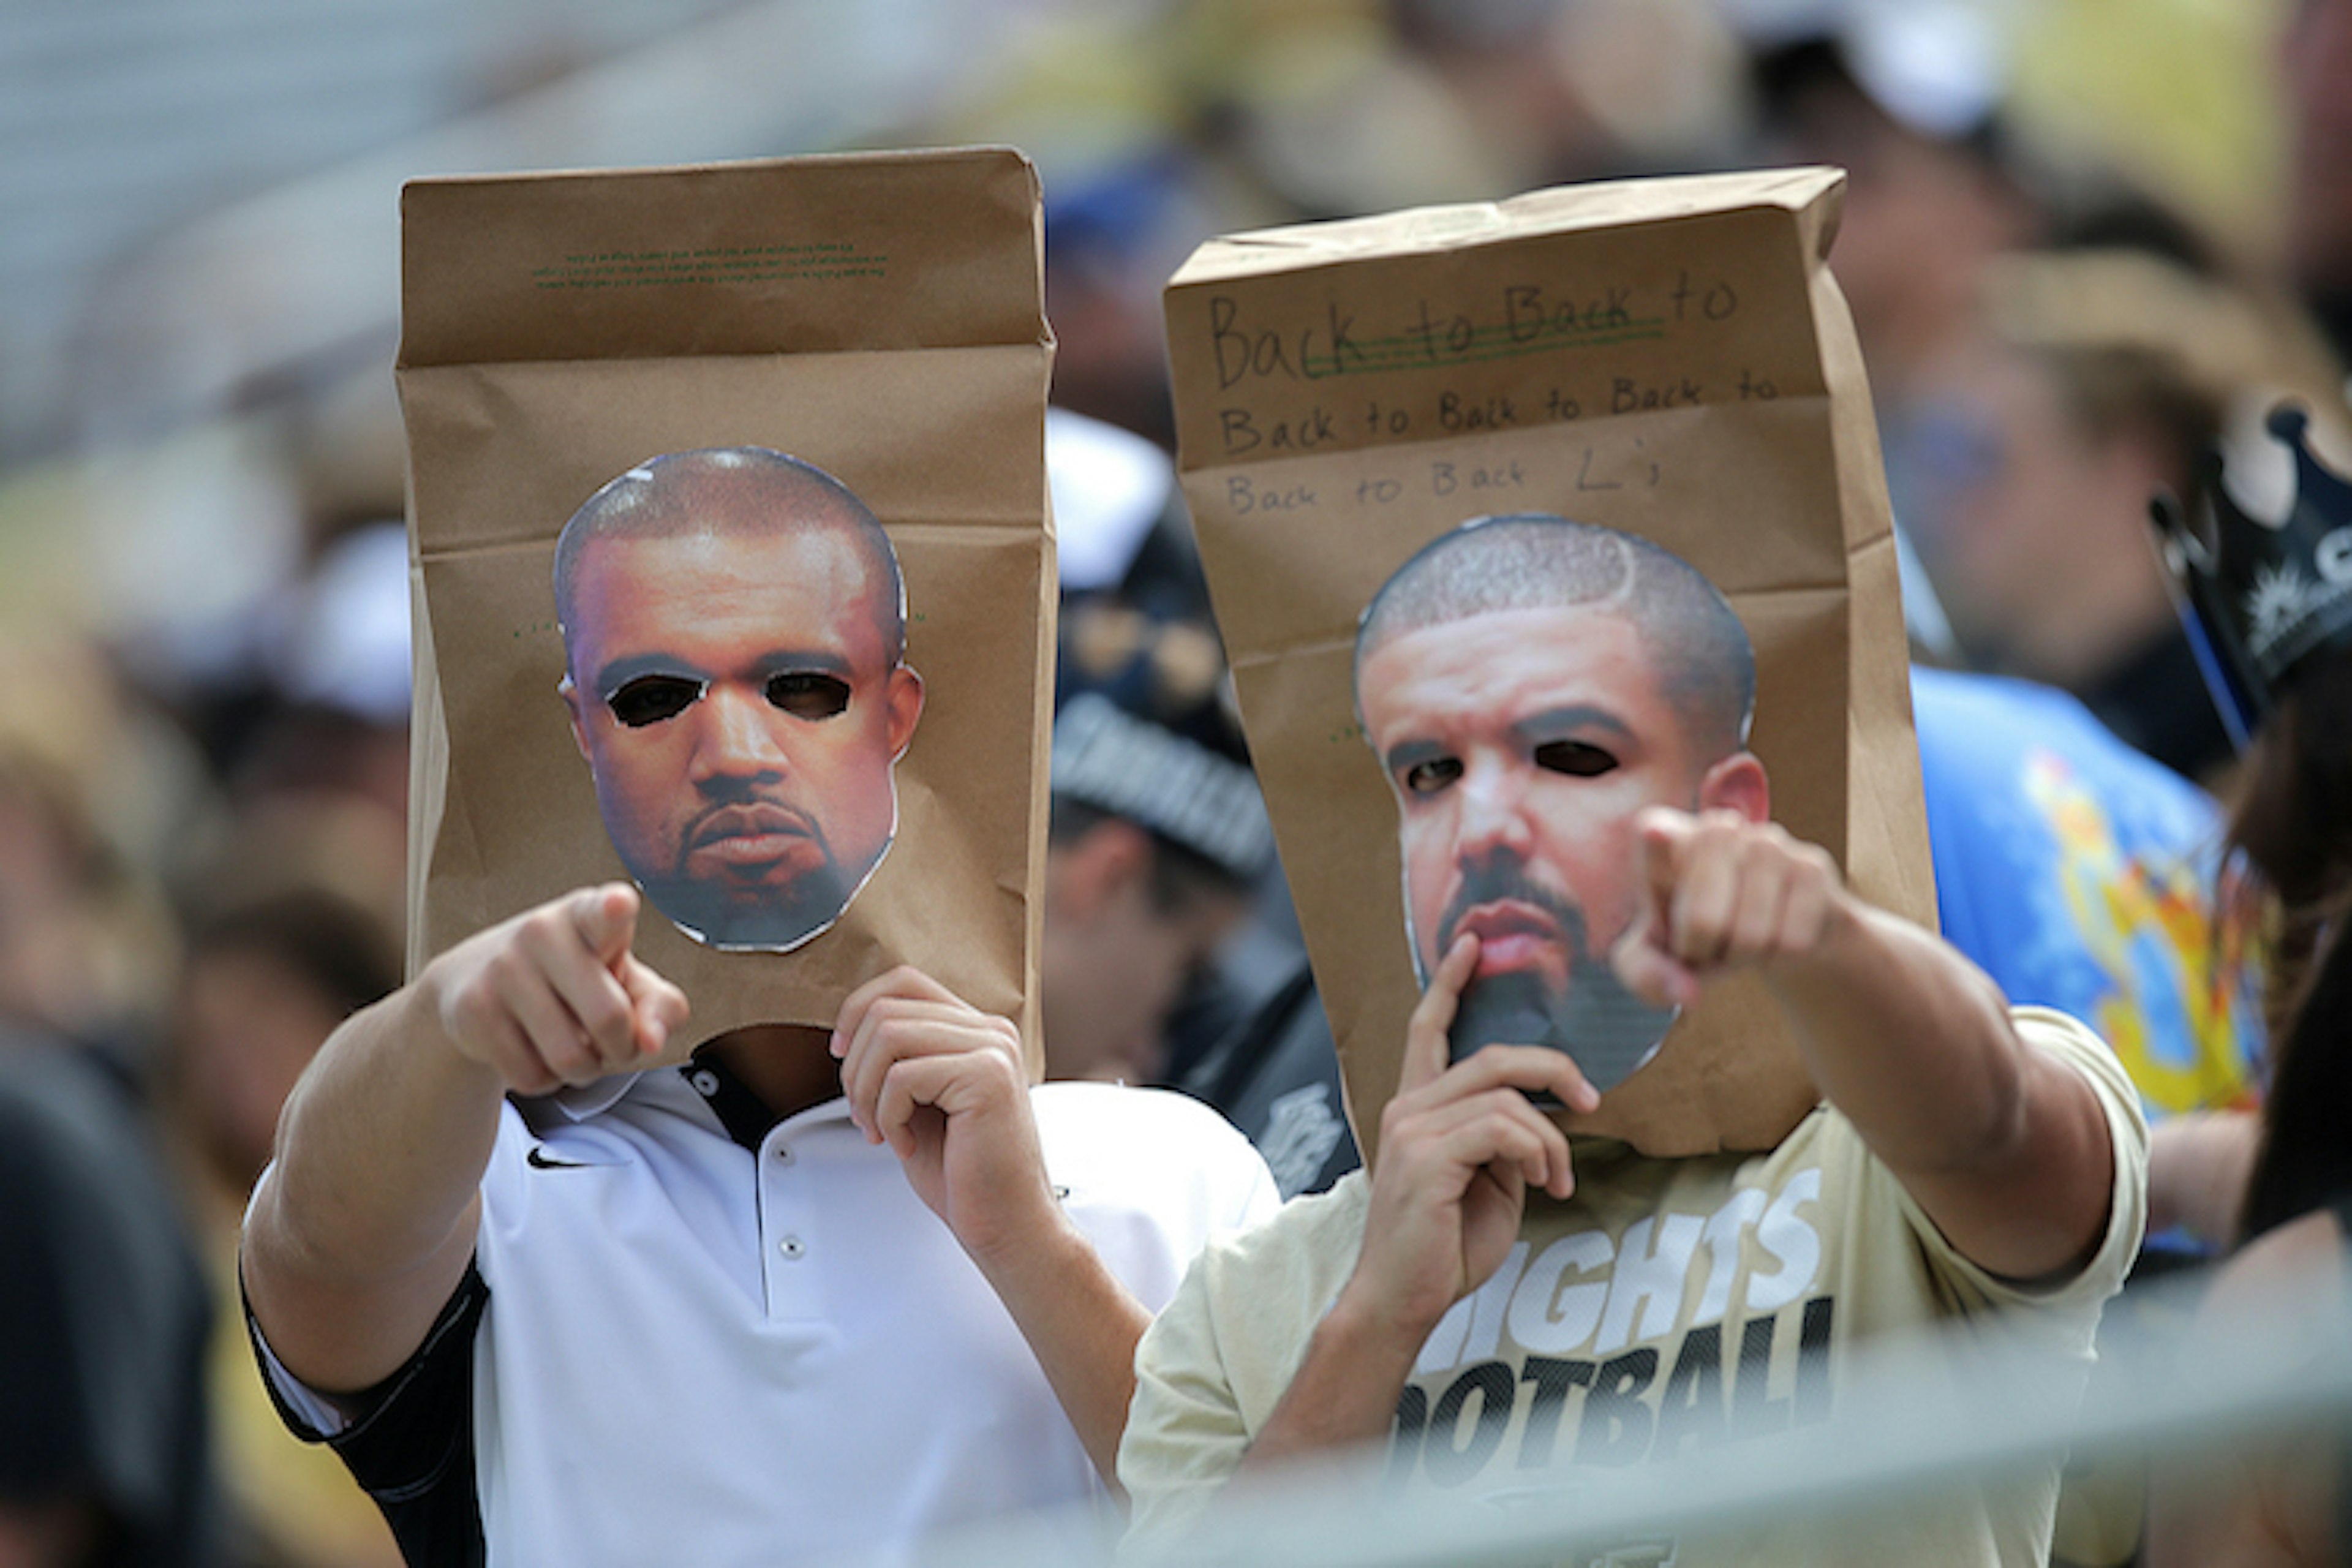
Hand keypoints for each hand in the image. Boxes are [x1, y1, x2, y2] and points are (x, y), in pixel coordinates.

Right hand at [422, 884, 689, 1094]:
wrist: (475, 979)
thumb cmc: (573, 977)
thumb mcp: (625, 981)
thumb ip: (659, 1008)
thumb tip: (651, 1043)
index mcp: (589, 914)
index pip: (604, 910)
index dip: (615, 908)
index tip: (620, 904)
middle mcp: (543, 931)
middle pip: (609, 1018)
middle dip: (621, 1049)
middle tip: (611, 1040)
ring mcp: (503, 969)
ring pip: (569, 1058)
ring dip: (583, 1070)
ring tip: (573, 1043)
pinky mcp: (472, 1009)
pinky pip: (531, 1077)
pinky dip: (546, 1080)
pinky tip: (536, 1051)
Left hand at [831, 968, 1053, 1264]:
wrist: (1007, 1225)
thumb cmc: (965, 1175)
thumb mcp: (920, 1103)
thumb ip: (899, 1060)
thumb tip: (849, 1033)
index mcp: (976, 1032)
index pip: (904, 982)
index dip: (858, 1010)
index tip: (841, 1053)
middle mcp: (990, 1032)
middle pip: (887, 1008)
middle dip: (854, 1066)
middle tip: (863, 1115)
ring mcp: (992, 1050)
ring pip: (888, 1034)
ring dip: (866, 1091)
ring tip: (881, 1129)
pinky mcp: (987, 1077)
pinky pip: (903, 1076)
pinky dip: (887, 1116)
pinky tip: (904, 1145)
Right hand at [1346, 934, 1596, 1338]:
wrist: (1402, 1302)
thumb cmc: (1443, 1248)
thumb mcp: (1485, 1183)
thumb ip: (1502, 1141)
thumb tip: (1536, 1122)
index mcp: (1416, 1109)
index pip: (1427, 1030)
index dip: (1449, 983)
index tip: (1471, 943)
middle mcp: (1408, 1108)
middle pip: (1493, 1055)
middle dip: (1553, 1069)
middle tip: (1590, 1101)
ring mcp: (1413, 1129)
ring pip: (1507, 1097)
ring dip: (1550, 1139)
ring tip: (1557, 1179)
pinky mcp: (1427, 1155)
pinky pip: (1504, 1128)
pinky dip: (1538, 1153)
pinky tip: (1544, 1184)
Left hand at [1611, 806, 1843, 1009]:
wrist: (1770, 930)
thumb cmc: (1698, 938)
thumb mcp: (1658, 960)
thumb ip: (1648, 976)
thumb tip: (1687, 995)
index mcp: (1663, 841)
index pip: (1654, 833)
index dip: (1657, 842)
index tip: (1655, 833)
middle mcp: (1716, 829)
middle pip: (1703, 921)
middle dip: (1704, 954)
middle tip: (1704, 944)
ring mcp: (1767, 842)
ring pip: (1751, 937)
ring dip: (1744, 956)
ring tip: (1741, 935)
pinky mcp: (1811, 865)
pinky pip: (1791, 942)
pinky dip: (1780, 955)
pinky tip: (1776, 931)